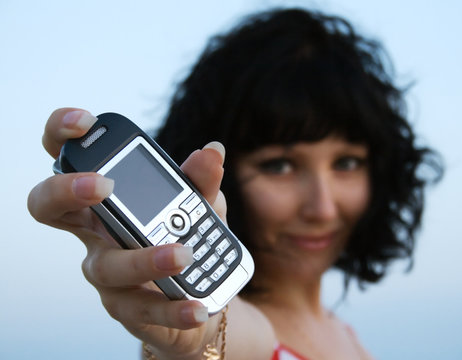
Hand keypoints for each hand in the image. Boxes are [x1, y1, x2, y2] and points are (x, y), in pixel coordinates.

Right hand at [28, 108, 227, 358]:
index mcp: (106, 198)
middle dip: (66, 191)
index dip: (61, 135)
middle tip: (103, 186)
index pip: (66, 158)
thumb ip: (202, 181)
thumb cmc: (187, 237)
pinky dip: (173, 308)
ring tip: (183, 254)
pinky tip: (198, 305)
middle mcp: (95, 232)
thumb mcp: (201, 204)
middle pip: (49, 208)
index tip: (83, 121)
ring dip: (144, 258)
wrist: (202, 291)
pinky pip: (143, 309)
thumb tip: (212, 151)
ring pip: (106, 266)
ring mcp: (106, 272)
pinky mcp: (127, 307)